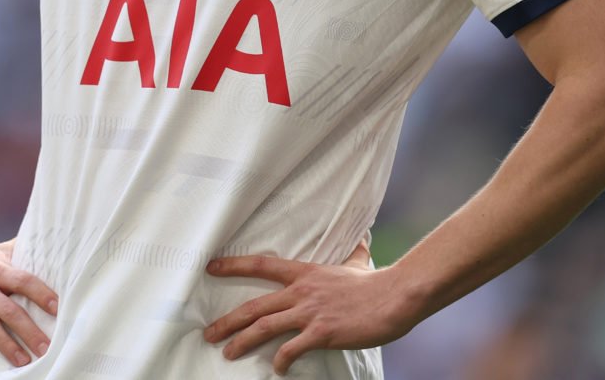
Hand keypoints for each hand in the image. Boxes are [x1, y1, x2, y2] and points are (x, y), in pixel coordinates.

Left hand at [203, 240, 416, 374]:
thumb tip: (362, 239)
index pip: (262, 265)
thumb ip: (353, 254)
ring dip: (242, 342)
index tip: (211, 268)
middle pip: (254, 305)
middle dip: (228, 321)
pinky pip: (291, 349)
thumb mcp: (358, 263)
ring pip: (264, 327)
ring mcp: (310, 312)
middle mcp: (301, 291)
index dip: (233, 266)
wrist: (395, 296)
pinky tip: (277, 369)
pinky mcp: (321, 332)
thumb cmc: (376, 282)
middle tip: (209, 333)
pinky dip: (280, 361)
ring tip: (228, 353)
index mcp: (305, 273)